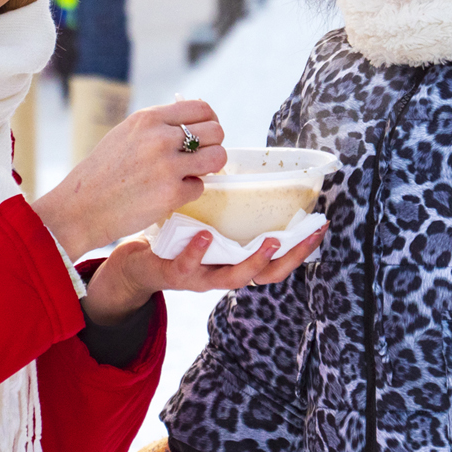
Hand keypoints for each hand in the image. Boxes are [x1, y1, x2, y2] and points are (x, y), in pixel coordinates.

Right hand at [33, 100, 225, 257]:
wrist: (81, 207)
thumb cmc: (103, 172)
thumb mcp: (127, 134)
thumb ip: (159, 126)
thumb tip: (194, 122)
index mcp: (149, 119)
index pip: (202, 108)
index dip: (211, 122)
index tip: (206, 134)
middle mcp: (161, 138)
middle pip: (216, 132)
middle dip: (213, 146)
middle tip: (200, 158)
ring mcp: (168, 166)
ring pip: (217, 158)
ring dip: (210, 168)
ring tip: (193, 174)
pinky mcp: (172, 194)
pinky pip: (200, 187)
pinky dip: (189, 192)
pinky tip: (170, 194)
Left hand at [78, 223, 324, 325]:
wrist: (130, 264)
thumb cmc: (174, 240)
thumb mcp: (206, 225)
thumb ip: (227, 211)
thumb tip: (251, 173)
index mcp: (234, 261)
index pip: (277, 260)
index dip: (302, 248)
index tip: (321, 226)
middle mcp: (222, 274)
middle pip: (266, 274)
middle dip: (291, 257)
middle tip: (309, 236)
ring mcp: (199, 278)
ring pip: (233, 278)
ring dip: (254, 260)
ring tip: (270, 240)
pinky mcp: (172, 275)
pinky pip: (187, 267)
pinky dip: (198, 253)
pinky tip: (206, 235)